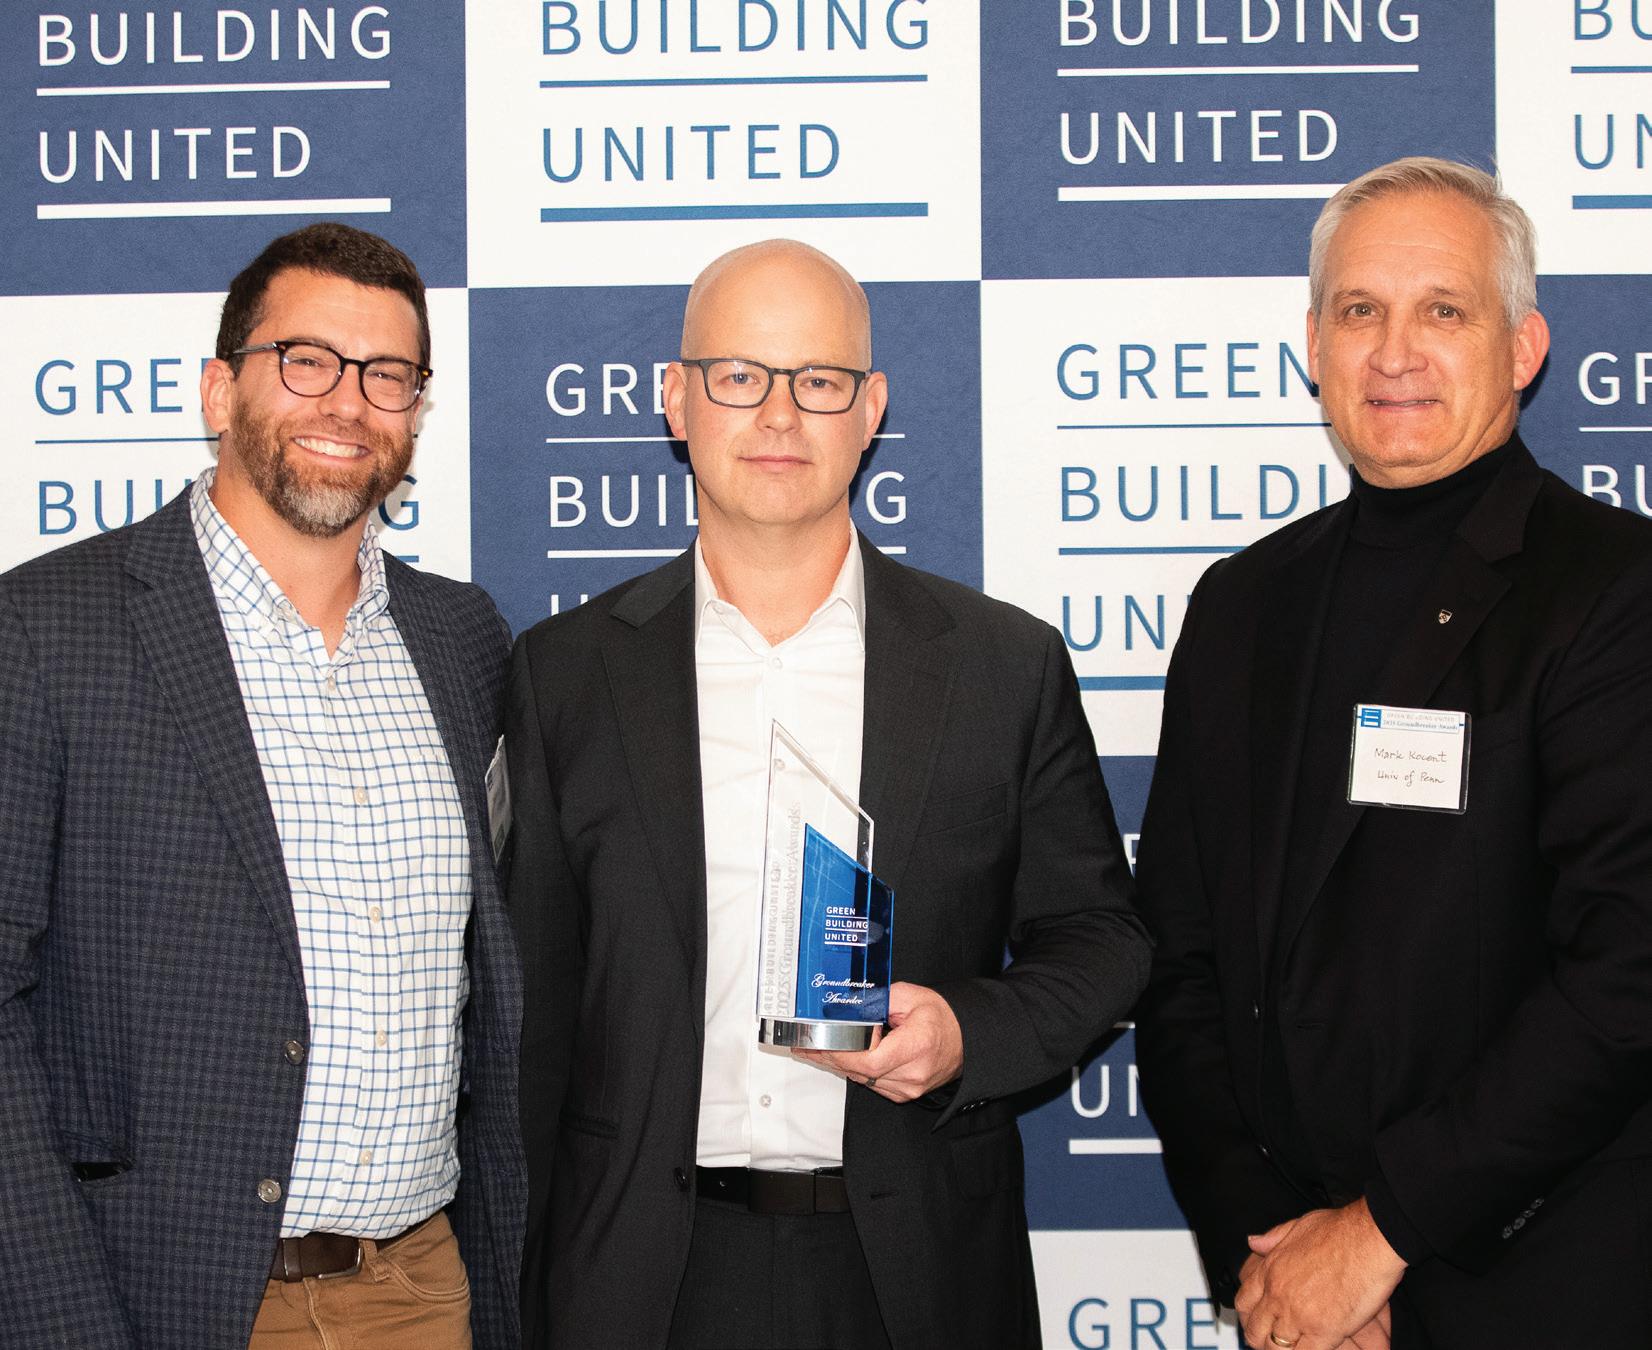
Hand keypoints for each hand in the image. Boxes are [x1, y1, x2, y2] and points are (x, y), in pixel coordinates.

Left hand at [794, 982, 962, 1102]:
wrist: (965, 1040)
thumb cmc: (942, 1018)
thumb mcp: (911, 997)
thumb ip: (879, 1000)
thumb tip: (851, 1005)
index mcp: (916, 1046)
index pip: (870, 1060)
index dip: (841, 1053)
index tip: (820, 1042)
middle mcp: (913, 1073)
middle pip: (861, 1072)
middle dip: (830, 1058)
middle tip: (806, 1045)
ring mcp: (909, 1088)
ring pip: (863, 1080)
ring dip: (838, 1065)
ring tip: (815, 1050)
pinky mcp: (904, 1094)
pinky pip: (871, 1083)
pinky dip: (854, 1071)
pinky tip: (838, 1059)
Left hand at [1234, 1199, 1403, 1349]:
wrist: (1368, 1240)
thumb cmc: (1341, 1231)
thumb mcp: (1298, 1225)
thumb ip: (1273, 1238)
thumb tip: (1254, 1242)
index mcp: (1271, 1269)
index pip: (1243, 1301)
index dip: (1247, 1315)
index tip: (1254, 1320)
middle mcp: (1278, 1294)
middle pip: (1255, 1330)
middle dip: (1260, 1338)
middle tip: (1271, 1339)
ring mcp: (1299, 1315)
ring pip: (1275, 1347)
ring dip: (1281, 1349)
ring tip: (1292, 1347)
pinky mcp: (1323, 1331)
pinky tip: (1313, 1348)